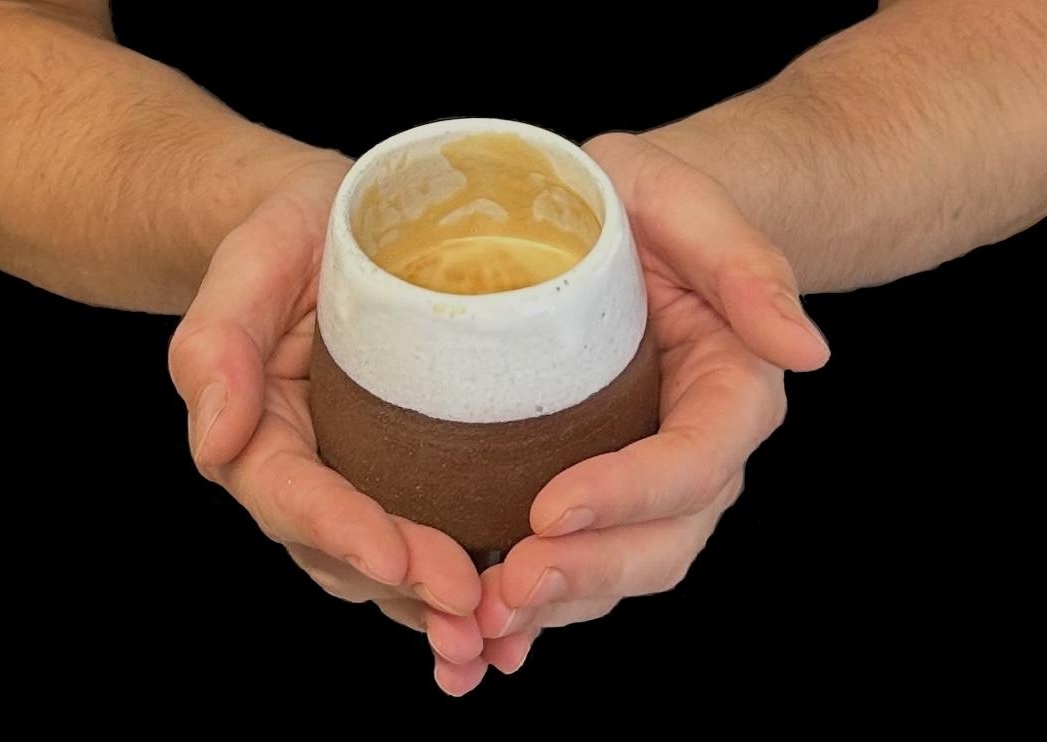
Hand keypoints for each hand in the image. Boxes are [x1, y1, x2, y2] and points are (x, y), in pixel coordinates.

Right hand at [167, 150, 482, 685]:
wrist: (331, 233)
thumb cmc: (289, 236)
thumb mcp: (252, 262)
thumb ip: (218, 343)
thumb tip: (216, 437)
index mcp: (256, 432)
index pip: (290, 495)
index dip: (340, 531)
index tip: (395, 559)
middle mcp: (303, 472)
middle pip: (342, 549)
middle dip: (405, 584)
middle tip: (471, 607)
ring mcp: (353, 482)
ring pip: (384, 566)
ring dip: (434, 606)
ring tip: (495, 630)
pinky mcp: (402, 480)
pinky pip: (425, 541)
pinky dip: (457, 583)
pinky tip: (511, 609)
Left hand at [460, 133, 830, 689]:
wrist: (619, 233)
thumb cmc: (645, 204)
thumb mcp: (683, 199)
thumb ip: (744, 262)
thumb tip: (805, 351)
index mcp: (731, 387)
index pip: (693, 459)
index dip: (629, 493)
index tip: (548, 507)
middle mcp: (699, 450)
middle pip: (665, 538)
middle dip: (589, 571)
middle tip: (508, 588)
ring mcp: (649, 482)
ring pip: (622, 569)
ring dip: (557, 606)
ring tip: (482, 622)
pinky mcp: (599, 494)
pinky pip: (580, 562)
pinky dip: (537, 606)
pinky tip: (479, 628)